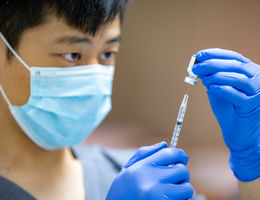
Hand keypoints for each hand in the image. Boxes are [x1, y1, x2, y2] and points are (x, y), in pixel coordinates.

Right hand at [106, 142, 193, 199]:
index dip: (180, 154)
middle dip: (181, 175)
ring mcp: (159, 196)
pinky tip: (167, 199)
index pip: (169, 154)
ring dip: (182, 190)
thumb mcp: (127, 170)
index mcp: (142, 168)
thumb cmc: (122, 191)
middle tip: (173, 179)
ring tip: (170, 192)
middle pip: (182, 170)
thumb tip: (165, 144)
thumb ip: (144, 154)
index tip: (183, 158)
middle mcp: (151, 181)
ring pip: (187, 188)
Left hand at [193, 48, 259, 181]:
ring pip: (237, 78)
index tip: (199, 55)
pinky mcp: (252, 107)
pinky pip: (237, 95)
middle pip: (235, 66)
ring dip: (216, 77)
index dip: (215, 54)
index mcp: (250, 71)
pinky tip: (211, 89)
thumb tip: (199, 65)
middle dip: (212, 64)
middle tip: (196, 68)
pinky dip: (222, 89)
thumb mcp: (218, 88)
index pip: (234, 57)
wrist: (237, 132)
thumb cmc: (228, 109)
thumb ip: (211, 77)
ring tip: (204, 80)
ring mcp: (257, 93)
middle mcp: (257, 79)